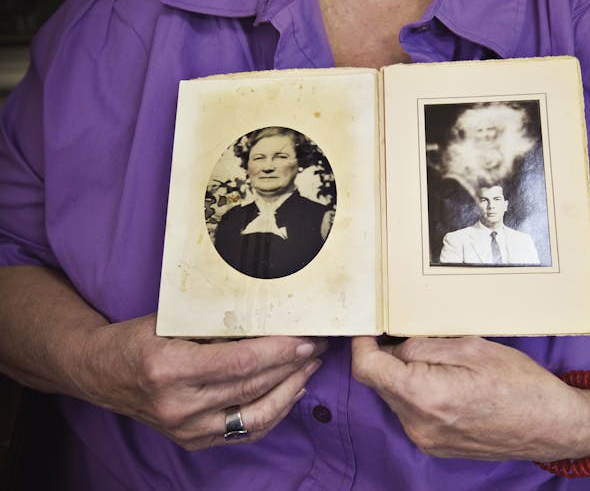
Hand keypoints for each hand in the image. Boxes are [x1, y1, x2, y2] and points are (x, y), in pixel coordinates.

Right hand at [73, 314, 325, 449]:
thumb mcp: (171, 321)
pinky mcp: (193, 441)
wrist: (100, 373)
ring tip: (311, 366)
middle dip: (293, 365)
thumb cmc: (136, 339)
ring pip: (256, 415)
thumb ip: (215, 325)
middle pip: (253, 387)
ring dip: (291, 390)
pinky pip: (246, 432)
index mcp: (170, 369)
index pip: (240, 363)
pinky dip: (274, 412)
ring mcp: (186, 429)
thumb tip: (269, 321)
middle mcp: (179, 405)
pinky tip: (291, 392)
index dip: (279, 351)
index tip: (305, 337)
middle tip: (317, 345)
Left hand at [352, 336, 589, 460]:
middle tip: (410, 334)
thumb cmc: (519, 382)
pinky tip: (445, 381)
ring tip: (438, 359)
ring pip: (395, 397)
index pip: (368, 369)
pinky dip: (417, 393)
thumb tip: (394, 345)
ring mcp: (425, 439)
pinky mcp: (434, 446)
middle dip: (388, 357)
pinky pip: (411, 412)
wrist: (552, 427)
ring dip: (404, 375)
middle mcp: (417, 424)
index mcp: (424, 396)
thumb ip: (423, 346)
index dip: (361, 344)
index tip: (367, 327)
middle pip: (380, 383)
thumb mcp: (470, 347)